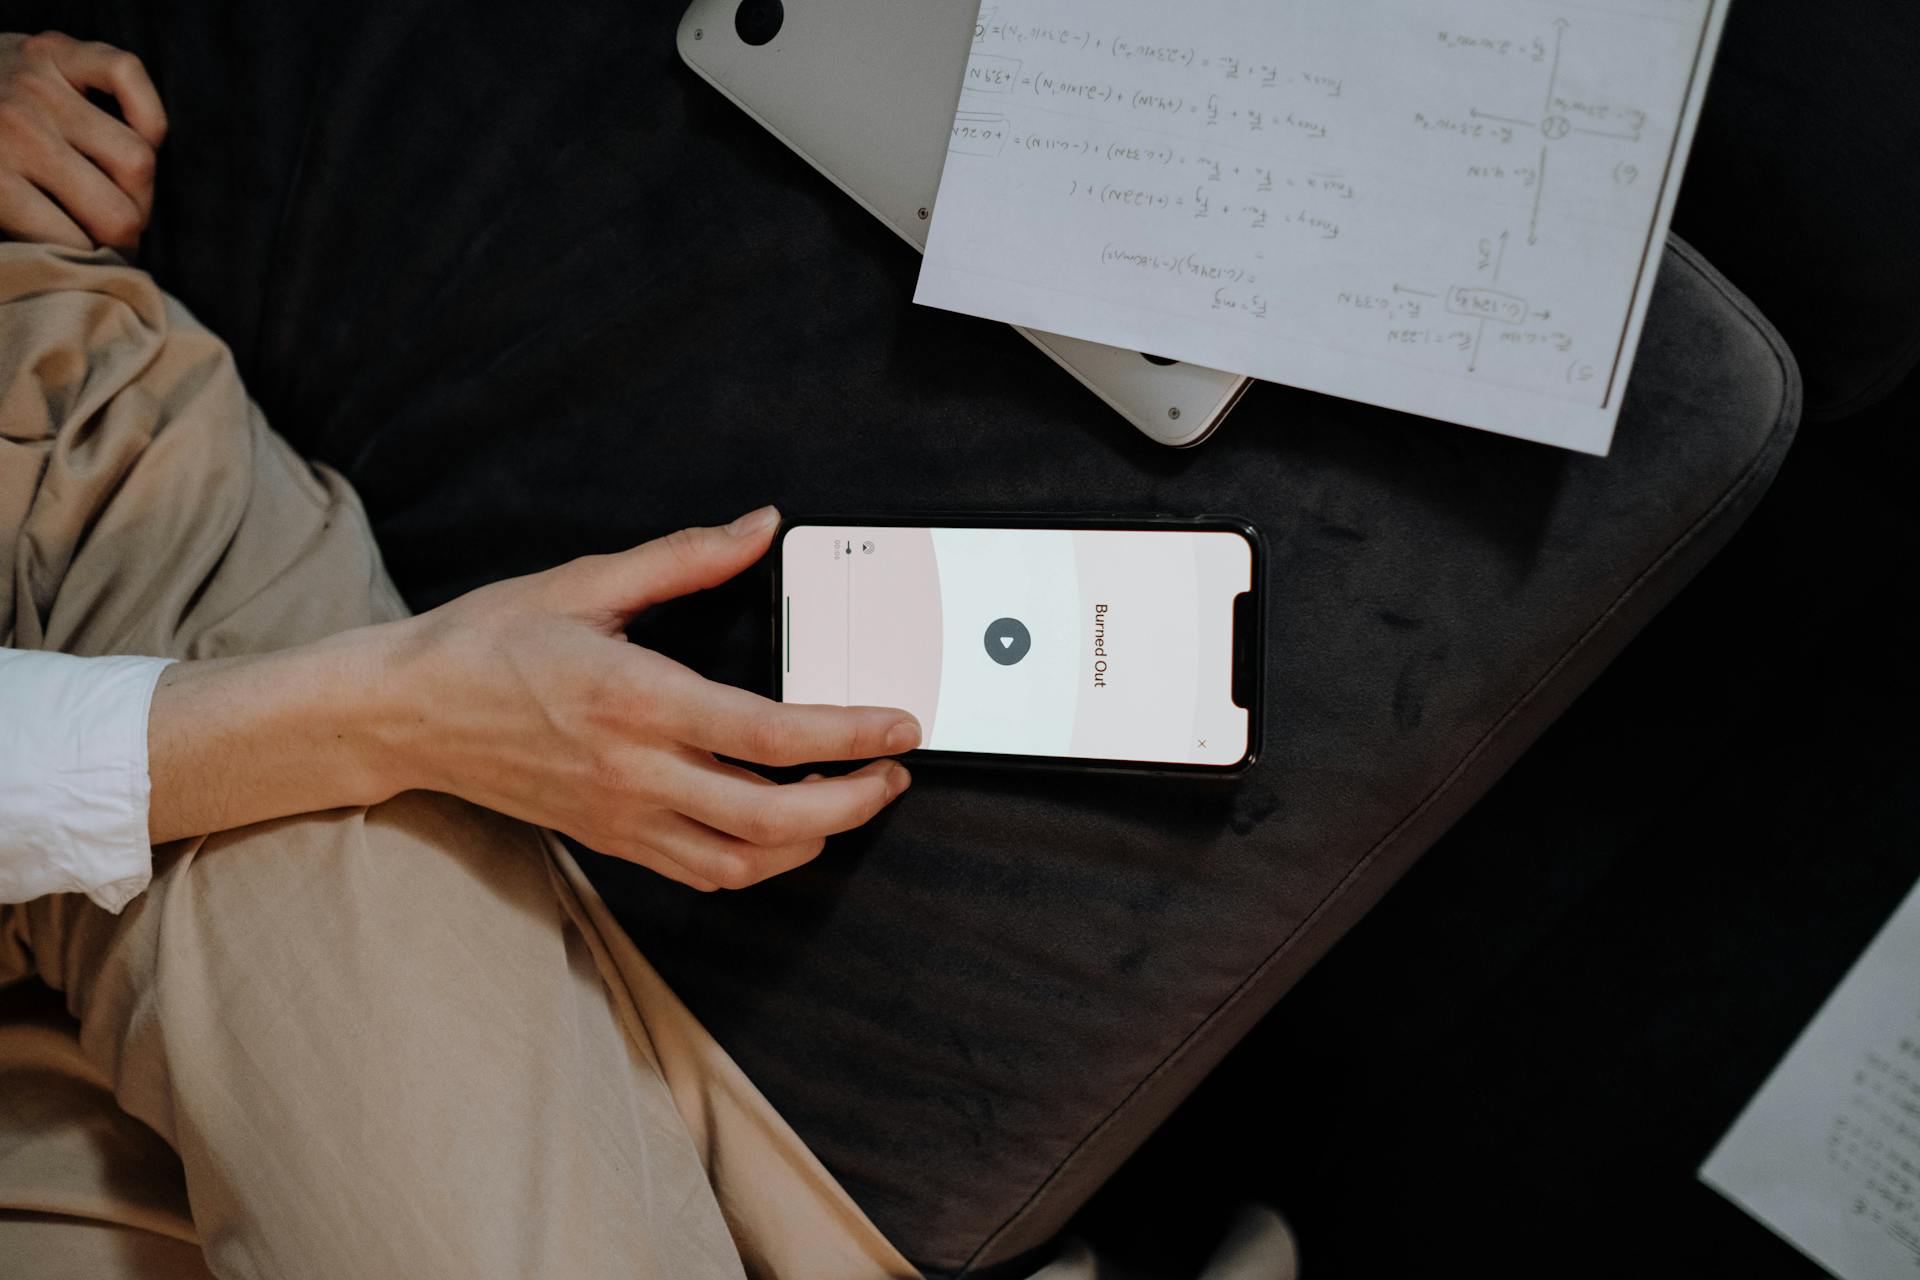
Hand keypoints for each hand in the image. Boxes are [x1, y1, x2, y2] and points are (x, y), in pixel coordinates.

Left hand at [0, 31, 166, 251]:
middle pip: (120, 212)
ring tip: (124, 189)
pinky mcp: (57, 48)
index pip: (80, 245)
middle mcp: (19, 129)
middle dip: (128, 232)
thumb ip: (23, 230)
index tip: (99, 260)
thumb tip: (87, 267)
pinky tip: (138, 133)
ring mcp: (39, 84)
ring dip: (140, 184)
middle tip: (117, 231)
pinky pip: (128, 75)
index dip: (97, 261)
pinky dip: (144, 109)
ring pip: (139, 157)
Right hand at [387, 505, 917, 889]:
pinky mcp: (610, 840)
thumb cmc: (487, 643)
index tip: (898, 725)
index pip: (766, 733)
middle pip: (770, 816)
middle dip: (852, 802)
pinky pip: (702, 873)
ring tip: (850, 798)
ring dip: (813, 840)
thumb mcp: (585, 583)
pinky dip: (760, 860)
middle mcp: (632, 769)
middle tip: (893, 773)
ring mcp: (621, 816)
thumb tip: (760, 527)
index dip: (847, 735)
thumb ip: (685, 558)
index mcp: (633, 698)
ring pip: (742, 860)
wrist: (405, 713)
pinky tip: (784, 826)